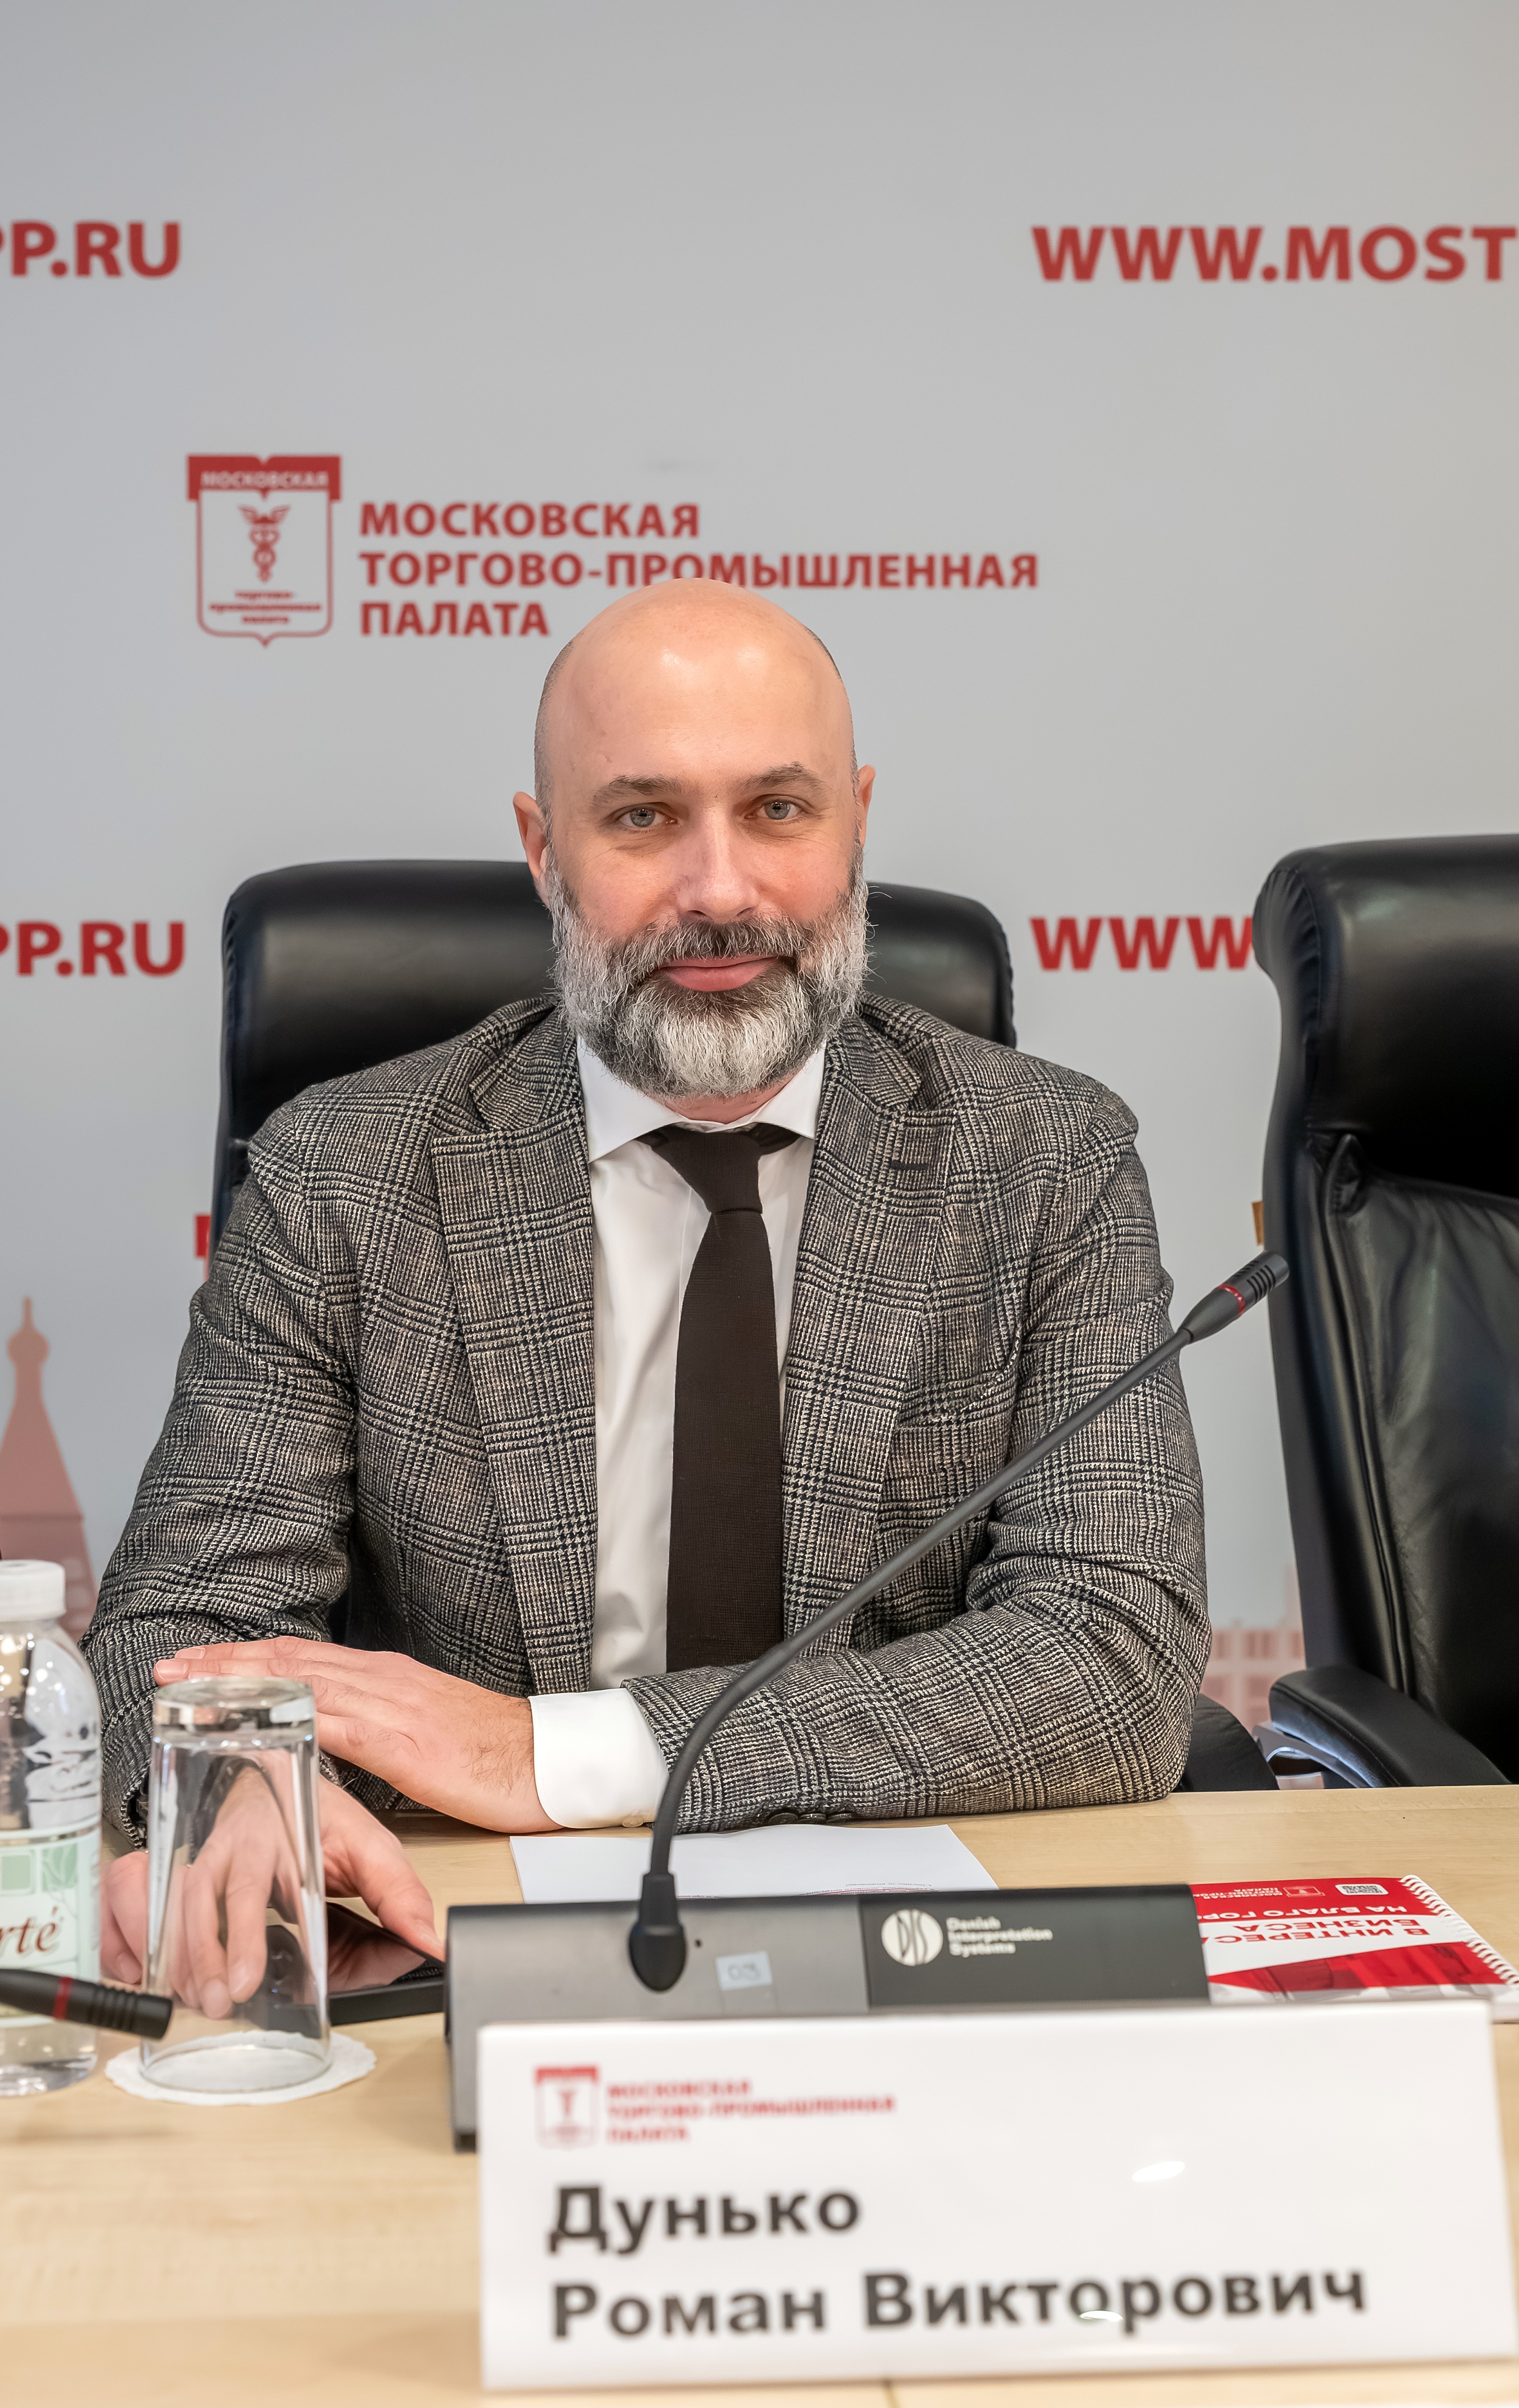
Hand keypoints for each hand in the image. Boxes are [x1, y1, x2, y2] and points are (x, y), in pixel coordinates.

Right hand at [102, 1776, 440, 1998]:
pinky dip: (165, 1946)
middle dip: (209, 1954)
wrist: (273, 1774)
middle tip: (220, 1999)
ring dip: (186, 1958)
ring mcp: (206, 1859)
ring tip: (199, 2002)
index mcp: (279, 1834)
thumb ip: (399, 1892)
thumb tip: (428, 1939)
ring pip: (180, 1905)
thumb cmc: (321, 1816)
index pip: (255, 1884)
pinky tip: (175, 1981)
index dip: (243, 1933)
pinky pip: (161, 1908)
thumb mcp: (372, 1843)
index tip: (244, 1977)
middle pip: (208, 1898)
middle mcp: (235, 1847)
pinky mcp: (190, 1876)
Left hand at [152, 1637, 557, 1832]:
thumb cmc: (495, 1750)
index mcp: (387, 1677)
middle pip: (289, 1660)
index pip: (301, 1657)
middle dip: (226, 1662)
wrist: (548, 1759)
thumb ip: (381, 1720)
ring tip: (193, 1685)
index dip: (246, 1657)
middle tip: (173, 1667)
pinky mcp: (403, 1743)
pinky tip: (259, 1720)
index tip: (199, 1661)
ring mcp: (391, 1707)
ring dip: (242, 1680)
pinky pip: (336, 1725)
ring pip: (301, 1681)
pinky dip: (290, 1717)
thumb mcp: (426, 1726)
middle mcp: (383, 1680)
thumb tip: (339, 1727)